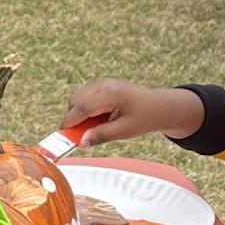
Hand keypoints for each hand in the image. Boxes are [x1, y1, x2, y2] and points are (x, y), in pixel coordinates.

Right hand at [63, 80, 202, 147]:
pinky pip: (86, 95)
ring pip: (78, 97)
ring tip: (96, 125)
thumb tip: (80, 142)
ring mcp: (103, 83)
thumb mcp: (124, 131)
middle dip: (74, 118)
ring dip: (80, 112)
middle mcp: (104, 85)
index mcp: (110, 95)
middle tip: (83, 134)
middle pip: (75, 100)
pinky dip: (86, 107)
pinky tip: (100, 118)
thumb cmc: (146, 118)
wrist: (161, 106)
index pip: (81, 108)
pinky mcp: (104, 85)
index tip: (63, 136)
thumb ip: (100, 135)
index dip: (70, 123)